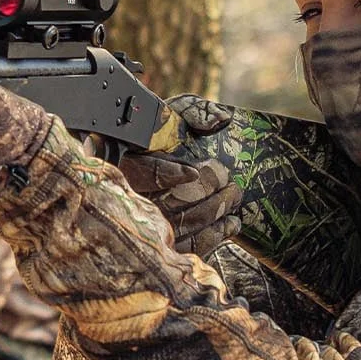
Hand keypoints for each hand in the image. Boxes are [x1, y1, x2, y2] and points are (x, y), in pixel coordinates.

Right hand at [115, 95, 242, 255]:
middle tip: (230, 183)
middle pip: (166, 202)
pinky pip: (187, 247)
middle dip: (203, 193)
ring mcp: (145, 223)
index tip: (192, 172)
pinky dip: (213, 237)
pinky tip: (231, 223)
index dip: (166, 174)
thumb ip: (195, 111)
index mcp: (126, 160)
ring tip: (234, 198)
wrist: (162, 163)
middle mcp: (130, 195)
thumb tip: (221, 121)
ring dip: (213, 214)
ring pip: (178, 227)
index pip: (141, 172)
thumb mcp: (175, 115)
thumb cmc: (167, 135)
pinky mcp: (162, 243)